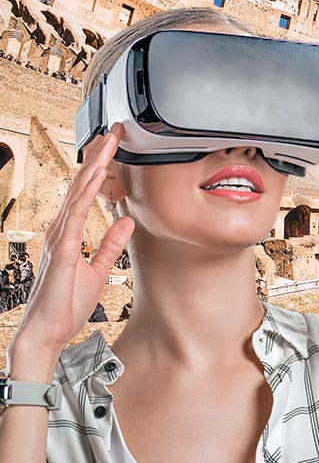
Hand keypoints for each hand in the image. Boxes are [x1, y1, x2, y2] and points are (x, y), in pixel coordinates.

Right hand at [11, 124, 135, 365]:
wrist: (47, 331)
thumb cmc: (67, 304)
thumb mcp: (98, 269)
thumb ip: (110, 245)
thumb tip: (126, 221)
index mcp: (69, 232)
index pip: (86, 192)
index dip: (100, 167)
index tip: (114, 146)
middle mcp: (61, 229)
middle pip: (81, 184)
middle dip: (98, 156)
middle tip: (114, 131)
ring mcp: (59, 237)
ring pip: (78, 193)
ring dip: (94, 167)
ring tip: (107, 143)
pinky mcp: (62, 250)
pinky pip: (74, 217)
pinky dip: (85, 195)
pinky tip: (95, 178)